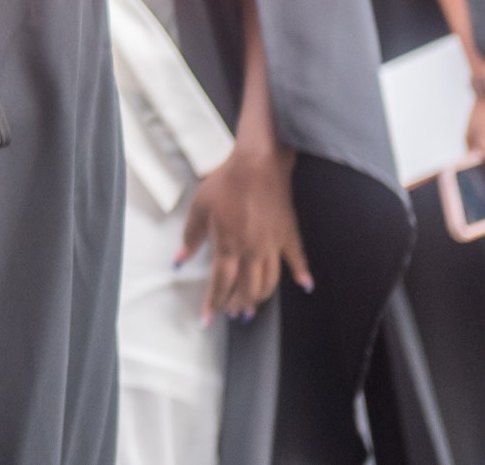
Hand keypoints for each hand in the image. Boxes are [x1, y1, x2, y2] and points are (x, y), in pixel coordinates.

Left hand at [179, 142, 309, 324]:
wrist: (258, 164)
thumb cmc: (226, 183)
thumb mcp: (199, 207)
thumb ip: (191, 237)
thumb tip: (179, 260)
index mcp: (229, 246)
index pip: (221, 283)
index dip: (213, 302)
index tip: (208, 319)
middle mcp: (252, 251)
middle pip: (247, 288)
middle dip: (237, 304)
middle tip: (230, 314)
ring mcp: (273, 245)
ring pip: (269, 281)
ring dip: (260, 298)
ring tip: (252, 308)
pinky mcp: (288, 234)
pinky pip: (297, 259)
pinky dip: (301, 274)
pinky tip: (305, 286)